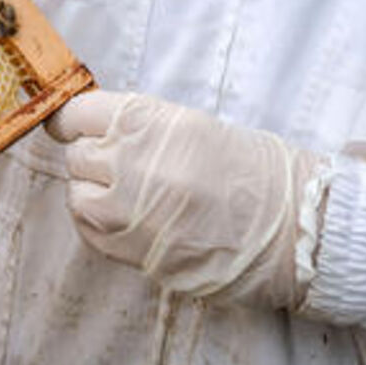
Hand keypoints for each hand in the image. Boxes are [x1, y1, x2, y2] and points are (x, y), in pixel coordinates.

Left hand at [47, 90, 329, 308]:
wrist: (290, 226)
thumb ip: (138, 125)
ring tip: (131, 197)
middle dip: (95, 160)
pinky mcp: (132, 250)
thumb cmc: (248, 170)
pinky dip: (101, 226)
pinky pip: (90, 233)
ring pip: (77, 196)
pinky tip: (131, 221)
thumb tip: (90, 128)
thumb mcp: (190, 125)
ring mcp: (128, 210)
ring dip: (95, 195)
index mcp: (148, 120)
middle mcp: (131, 161)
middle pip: (77, 156)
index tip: (75, 129)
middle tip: (126, 167)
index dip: (75, 123)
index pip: (77, 114)